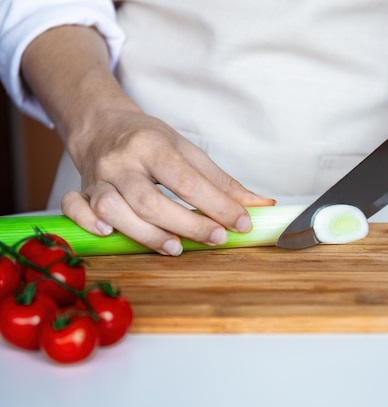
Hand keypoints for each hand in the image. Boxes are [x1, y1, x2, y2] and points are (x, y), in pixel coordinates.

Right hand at [62, 109, 274, 255]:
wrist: (103, 126)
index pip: (187, 180)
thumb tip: (261, 205)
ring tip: (175, 247)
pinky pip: (74, 208)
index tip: (241, 223)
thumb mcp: (188, 152)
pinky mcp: (80, 190)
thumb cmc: (150, 141)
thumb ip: (222, 182)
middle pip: (151, 201)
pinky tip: (110, 235)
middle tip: (216, 239)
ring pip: (113, 210)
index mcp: (152, 144)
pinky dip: (88, 223)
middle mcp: (122, 161)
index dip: (216, 205)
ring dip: (145, 234)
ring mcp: (97, 178)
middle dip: (188, 225)